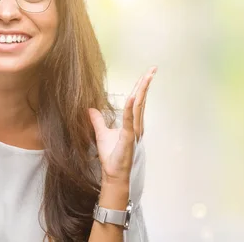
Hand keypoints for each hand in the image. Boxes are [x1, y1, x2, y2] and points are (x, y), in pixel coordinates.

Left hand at [88, 66, 156, 184]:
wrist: (113, 174)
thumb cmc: (111, 157)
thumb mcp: (101, 134)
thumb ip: (98, 121)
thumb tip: (90, 109)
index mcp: (132, 123)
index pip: (137, 101)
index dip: (141, 87)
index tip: (147, 73)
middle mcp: (136, 125)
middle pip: (141, 100)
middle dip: (146, 84)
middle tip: (153, 69)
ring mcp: (133, 131)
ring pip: (138, 107)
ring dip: (142, 91)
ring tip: (146, 77)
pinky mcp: (128, 138)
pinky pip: (129, 121)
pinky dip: (130, 108)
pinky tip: (132, 97)